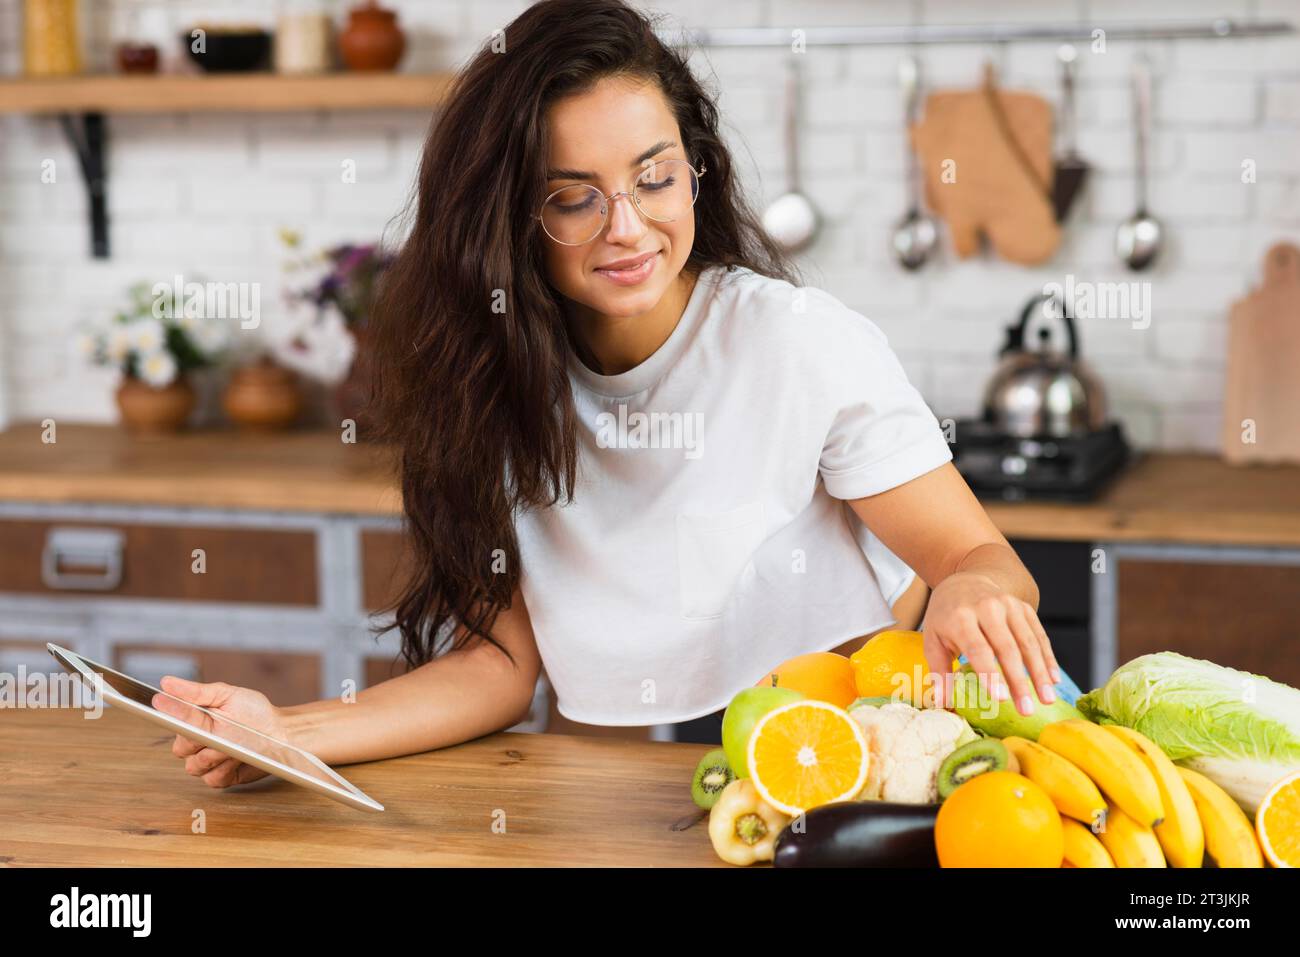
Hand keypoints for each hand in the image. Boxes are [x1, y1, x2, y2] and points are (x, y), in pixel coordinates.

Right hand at [153, 676, 289, 788]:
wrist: (280, 733)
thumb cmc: (255, 712)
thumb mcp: (227, 695)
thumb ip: (196, 692)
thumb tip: (166, 683)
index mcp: (195, 719)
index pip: (173, 722)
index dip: (175, 719)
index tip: (182, 717)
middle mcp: (197, 741)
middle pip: (180, 749)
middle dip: (201, 741)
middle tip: (220, 731)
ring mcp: (207, 761)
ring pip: (194, 767)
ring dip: (215, 756)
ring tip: (235, 744)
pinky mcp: (220, 777)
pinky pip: (211, 779)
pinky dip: (226, 769)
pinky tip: (239, 758)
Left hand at [922, 572, 1061, 715]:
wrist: (966, 580)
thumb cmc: (947, 616)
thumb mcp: (933, 638)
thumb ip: (939, 671)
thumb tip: (943, 704)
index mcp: (960, 617)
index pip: (978, 648)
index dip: (990, 673)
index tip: (1001, 698)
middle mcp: (987, 608)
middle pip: (1007, 648)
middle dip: (1018, 681)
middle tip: (1026, 710)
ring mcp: (1009, 606)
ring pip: (1028, 642)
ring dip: (1039, 673)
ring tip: (1046, 699)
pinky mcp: (1024, 608)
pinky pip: (1039, 635)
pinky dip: (1048, 658)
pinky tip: (1053, 680)